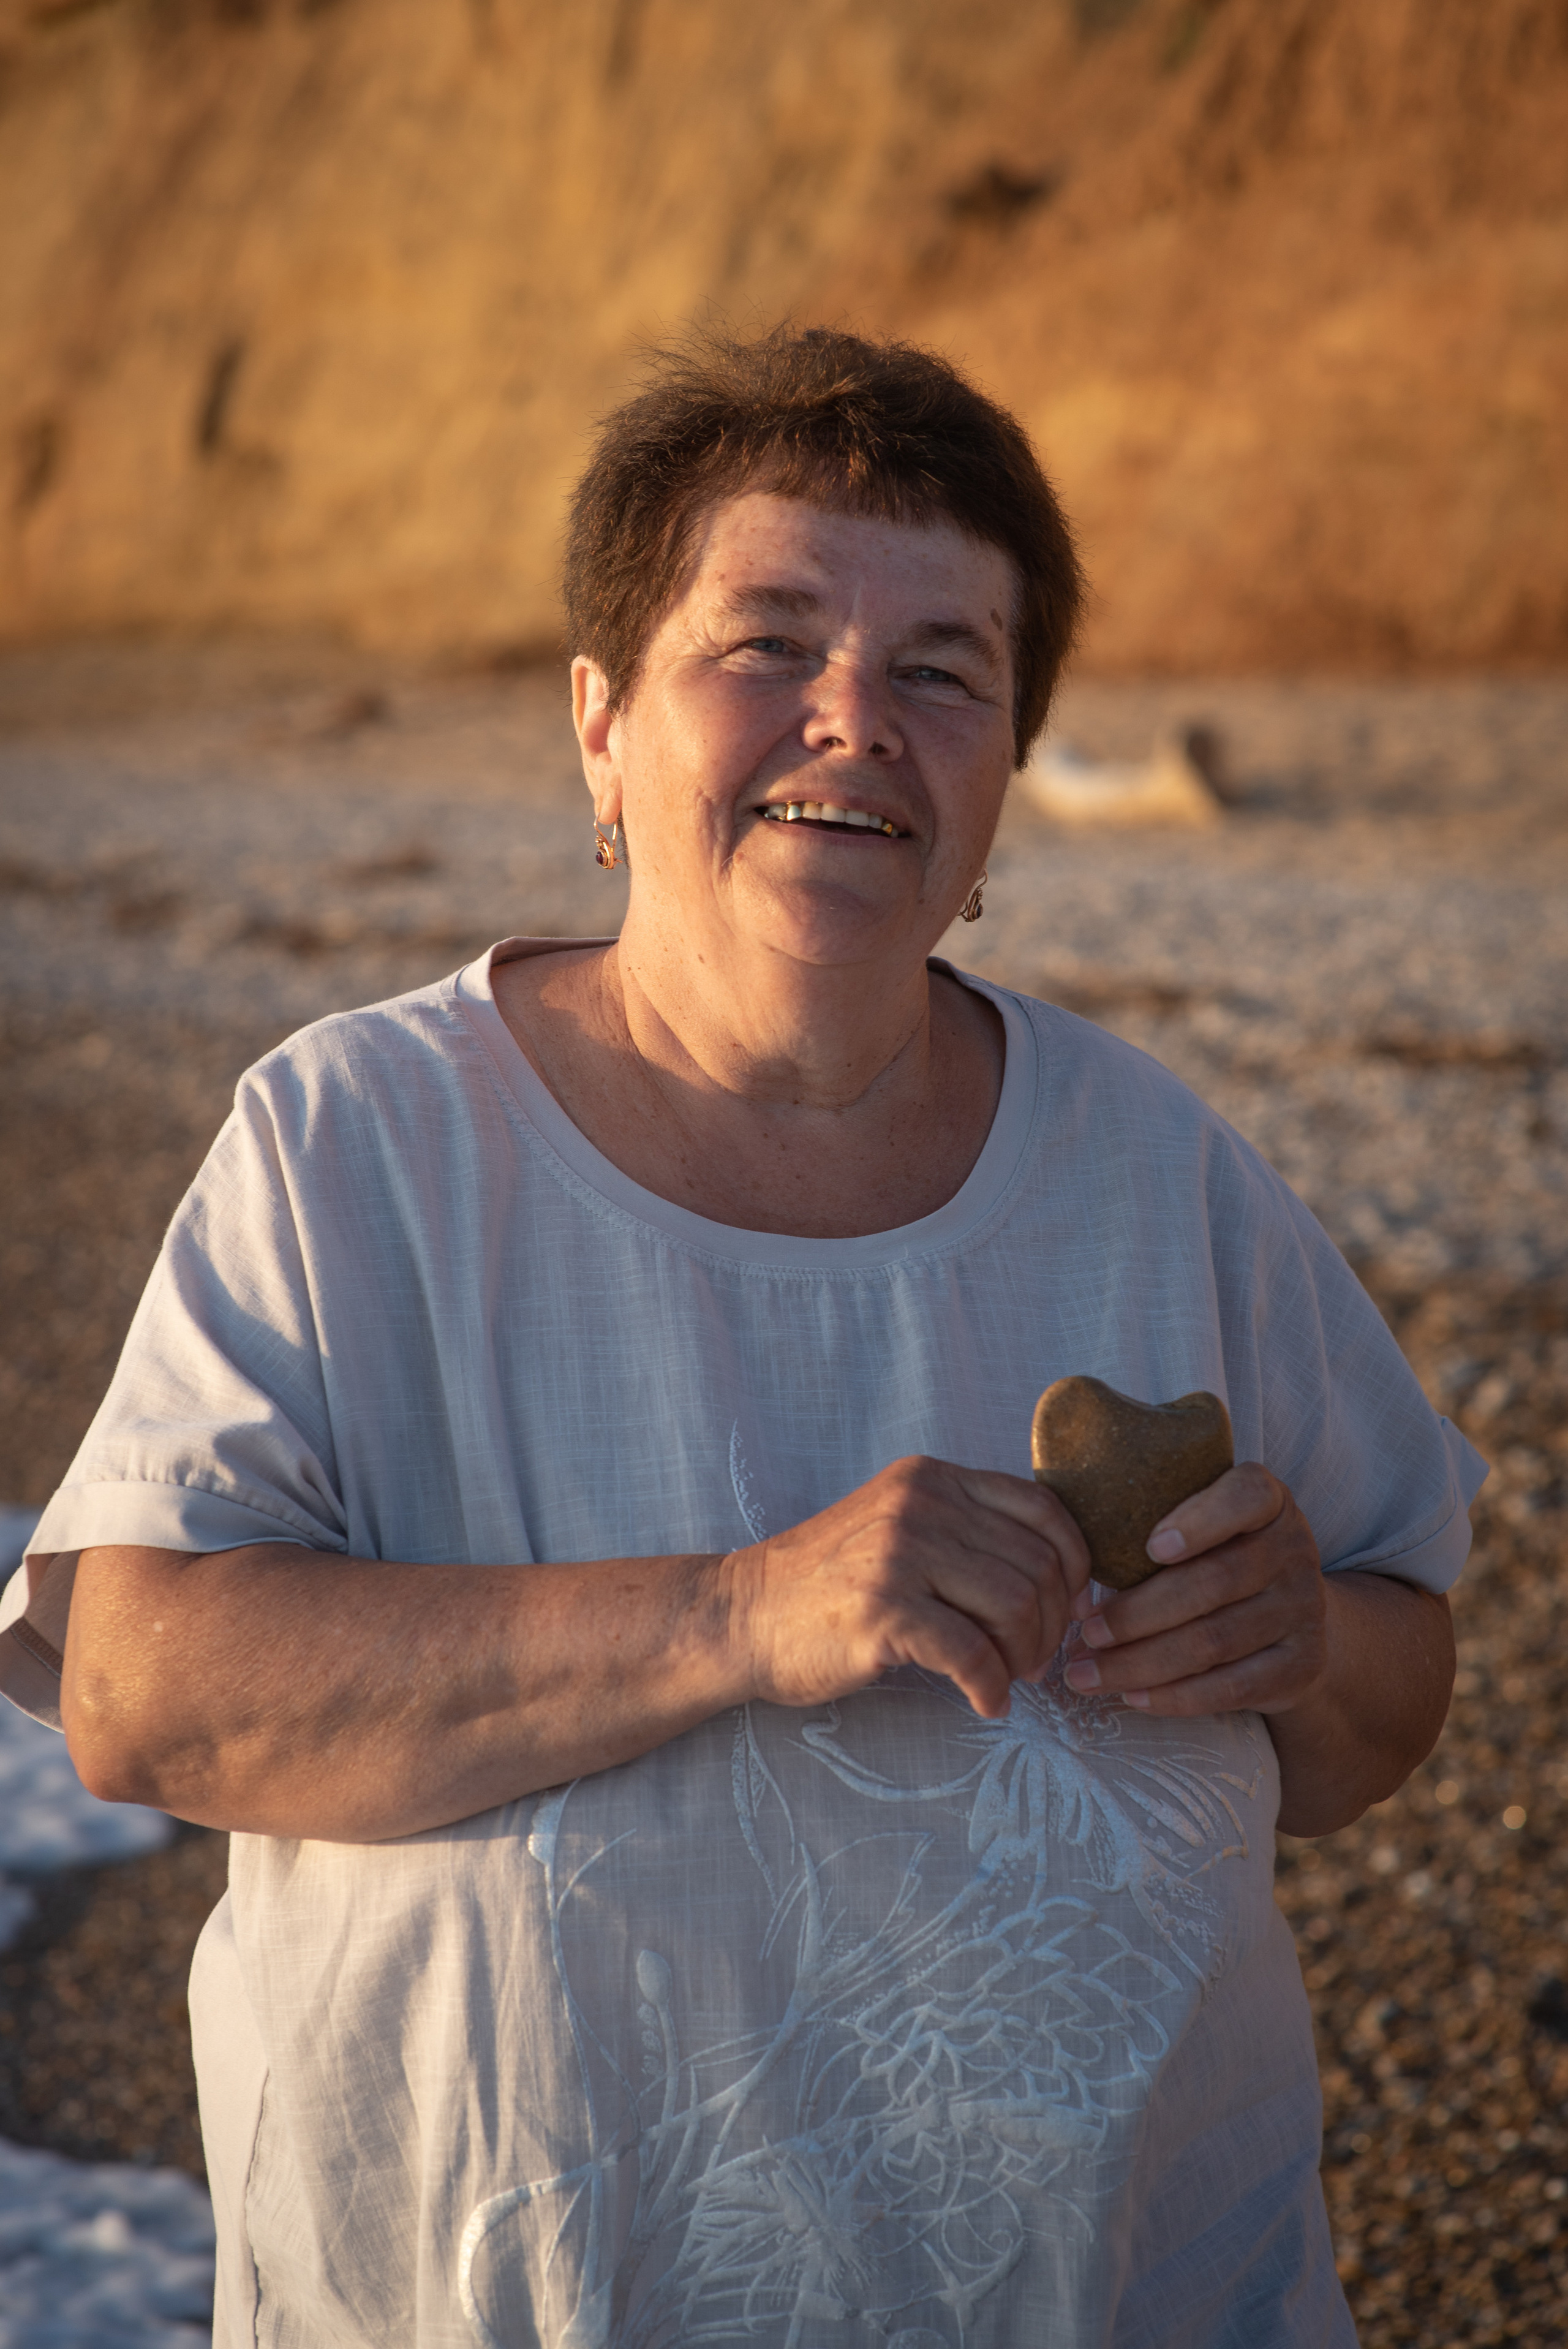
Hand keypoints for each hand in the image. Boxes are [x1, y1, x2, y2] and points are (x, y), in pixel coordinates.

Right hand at [727, 1456, 1092, 1719]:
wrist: (742, 1616)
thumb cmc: (829, 1584)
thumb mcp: (900, 1527)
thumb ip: (966, 1531)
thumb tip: (1063, 1579)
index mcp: (932, 1478)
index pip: (1044, 1509)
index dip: (1075, 1565)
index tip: (1068, 1608)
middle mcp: (921, 1504)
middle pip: (1038, 1565)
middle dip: (1053, 1624)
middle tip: (1034, 1661)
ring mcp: (899, 1553)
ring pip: (1016, 1606)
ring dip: (1026, 1657)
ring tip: (1008, 1679)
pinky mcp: (882, 1609)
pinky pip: (974, 1653)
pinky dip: (993, 1687)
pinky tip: (985, 1703)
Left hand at [1062, 1462, 1326, 1716]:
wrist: (1293, 1618)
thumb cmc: (1216, 1557)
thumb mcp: (1200, 1524)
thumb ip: (1149, 1522)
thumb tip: (1060, 1558)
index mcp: (1268, 1500)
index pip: (1247, 1495)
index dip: (1200, 1521)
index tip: (1149, 1547)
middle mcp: (1293, 1549)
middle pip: (1213, 1583)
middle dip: (1138, 1613)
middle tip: (1083, 1632)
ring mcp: (1302, 1609)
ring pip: (1214, 1640)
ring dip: (1141, 1661)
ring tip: (1086, 1672)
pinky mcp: (1301, 1665)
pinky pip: (1233, 1687)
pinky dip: (1176, 1696)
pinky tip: (1131, 1695)